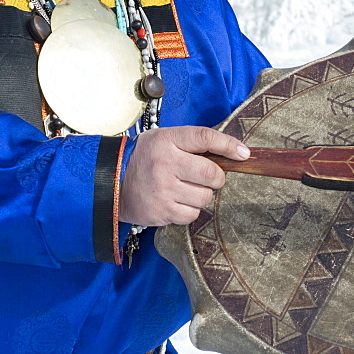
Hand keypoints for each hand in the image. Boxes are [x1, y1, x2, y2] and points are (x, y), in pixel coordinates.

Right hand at [119, 125, 249, 226]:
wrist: (110, 182)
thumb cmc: (144, 159)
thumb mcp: (163, 140)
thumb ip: (192, 144)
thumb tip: (232, 153)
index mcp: (167, 141)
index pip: (205, 138)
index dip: (228, 145)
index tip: (243, 154)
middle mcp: (165, 164)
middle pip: (212, 173)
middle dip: (217, 177)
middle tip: (209, 177)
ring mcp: (163, 189)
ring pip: (205, 197)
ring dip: (202, 195)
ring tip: (186, 189)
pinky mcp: (161, 211)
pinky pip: (192, 215)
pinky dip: (190, 210)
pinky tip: (177, 201)